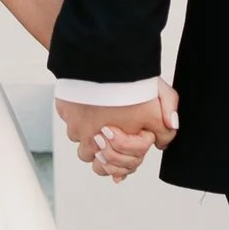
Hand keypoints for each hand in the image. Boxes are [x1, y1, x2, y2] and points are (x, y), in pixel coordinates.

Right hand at [55, 88, 178, 183]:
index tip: (132, 139)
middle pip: (91, 157)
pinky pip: (67, 115)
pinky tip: (91, 99)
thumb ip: (164, 130)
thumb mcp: (159, 107)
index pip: (113, 169)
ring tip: (101, 113)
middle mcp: (88, 138)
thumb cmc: (131, 85)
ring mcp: (73, 123)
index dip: (125, 157)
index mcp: (111, 145)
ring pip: (77, 136)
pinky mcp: (64, 107)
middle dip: (102, 148)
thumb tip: (162, 142)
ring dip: (88, 129)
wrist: (107, 59)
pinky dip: (77, 110)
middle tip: (113, 131)